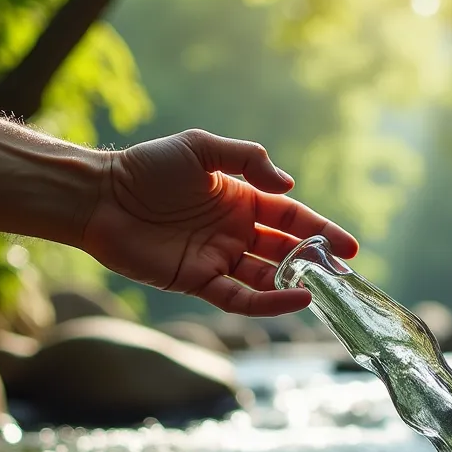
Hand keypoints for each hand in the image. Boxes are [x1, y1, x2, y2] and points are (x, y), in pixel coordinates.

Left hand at [79, 129, 358, 315]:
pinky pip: (241, 297)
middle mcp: (234, 232)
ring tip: (327, 290)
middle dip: (317, 262)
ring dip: (297, 284)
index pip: (290, 218)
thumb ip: (247, 160)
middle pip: (285, 250)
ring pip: (267, 277)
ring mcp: (217, 258)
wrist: (101, 197)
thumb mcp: (201, 148)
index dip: (320, 230)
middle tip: (346, 274)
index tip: (350, 246)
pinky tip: (295, 300)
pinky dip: (269, 302)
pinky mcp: (197, 282)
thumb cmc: (148, 168)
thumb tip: (288, 187)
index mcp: (240, 199)